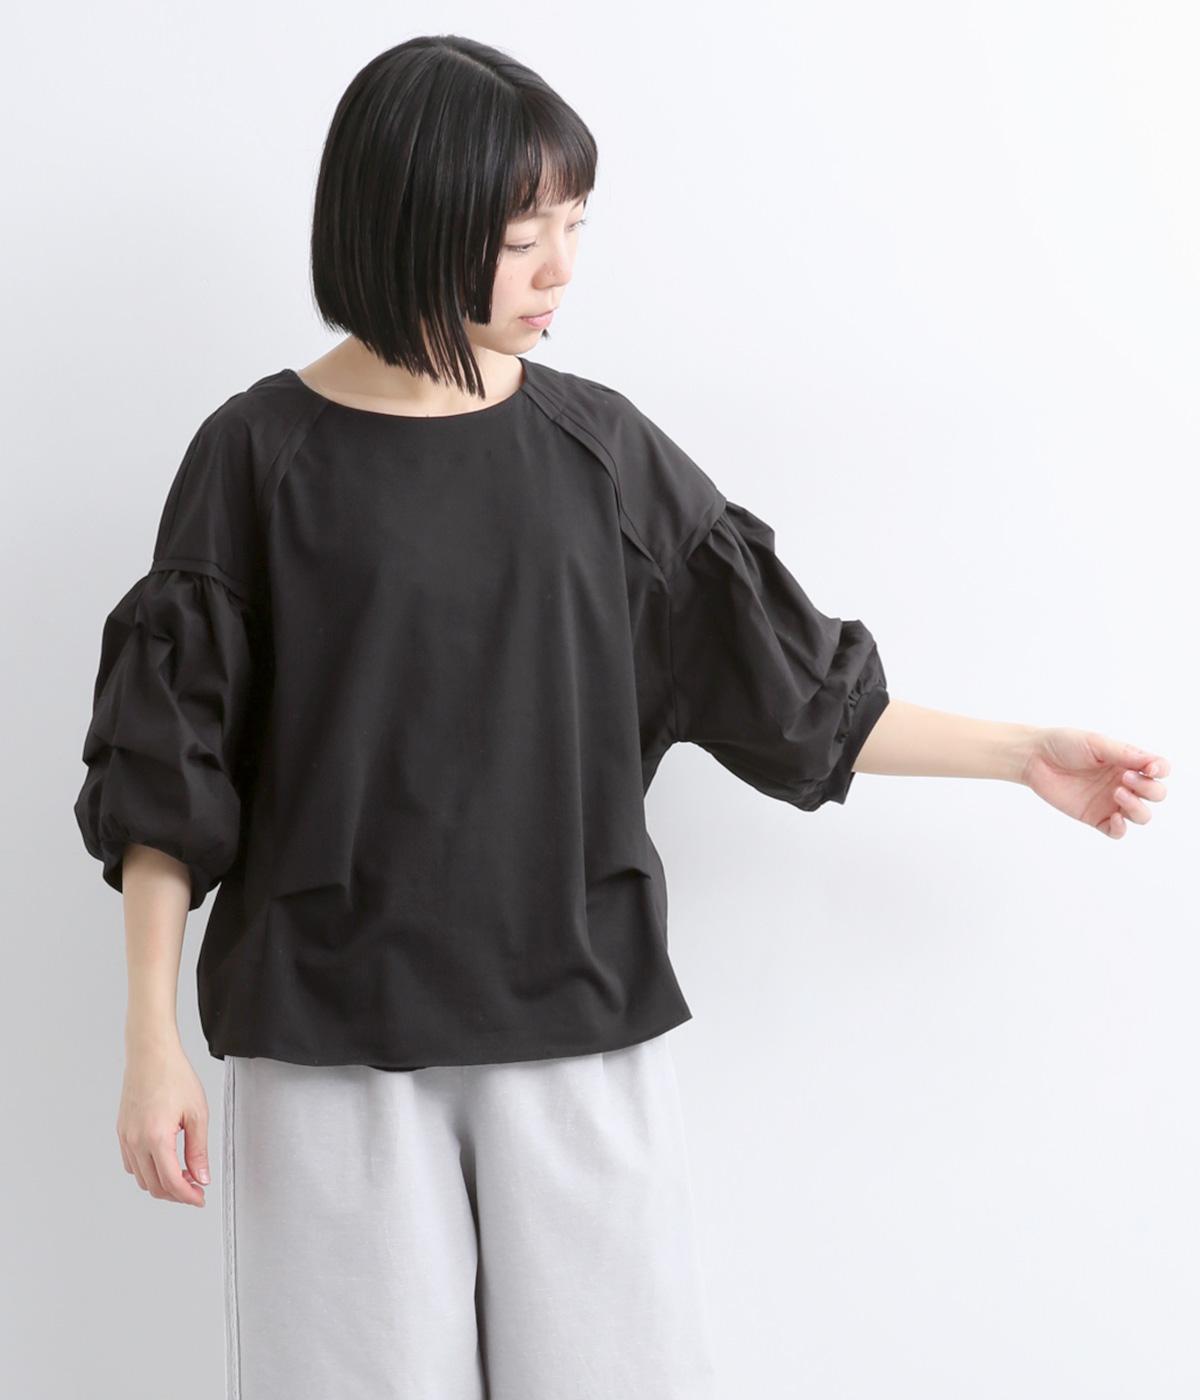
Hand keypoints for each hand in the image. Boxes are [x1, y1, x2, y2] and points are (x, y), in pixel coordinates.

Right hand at [117, 1038, 209, 1206]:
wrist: (151, 1055)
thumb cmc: (174, 1076)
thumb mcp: (197, 1114)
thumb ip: (199, 1150)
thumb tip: (201, 1177)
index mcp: (156, 1138)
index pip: (171, 1182)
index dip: (188, 1196)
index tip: (200, 1198)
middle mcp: (135, 1141)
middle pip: (154, 1186)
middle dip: (176, 1193)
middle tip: (196, 1188)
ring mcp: (125, 1138)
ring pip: (141, 1178)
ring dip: (162, 1183)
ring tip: (184, 1174)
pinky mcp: (122, 1133)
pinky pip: (132, 1164)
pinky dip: (148, 1171)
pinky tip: (165, 1161)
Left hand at [1021, 728, 1169, 838]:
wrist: (1034, 757)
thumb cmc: (1064, 744)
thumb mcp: (1097, 744)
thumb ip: (1125, 754)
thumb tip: (1153, 764)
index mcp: (1127, 762)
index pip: (1159, 770)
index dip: (1161, 771)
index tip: (1149, 769)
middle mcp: (1123, 782)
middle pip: (1156, 794)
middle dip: (1148, 788)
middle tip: (1124, 779)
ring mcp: (1110, 801)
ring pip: (1141, 815)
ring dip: (1137, 807)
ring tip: (1117, 793)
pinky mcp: (1094, 817)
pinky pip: (1117, 831)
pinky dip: (1121, 828)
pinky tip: (1114, 817)